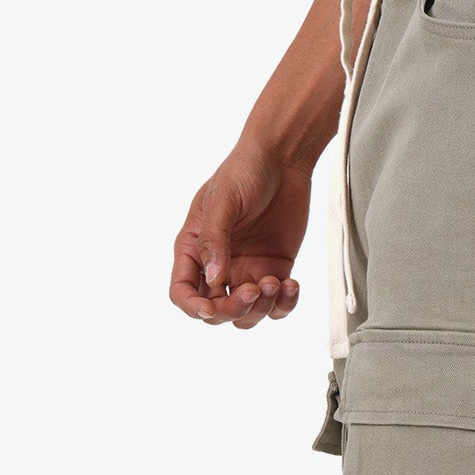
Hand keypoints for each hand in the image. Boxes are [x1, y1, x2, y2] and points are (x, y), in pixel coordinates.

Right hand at [170, 141, 310, 327]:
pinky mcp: (274, 270)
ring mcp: (246, 271)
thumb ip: (214, 239)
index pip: (182, 291)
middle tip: (253, 289)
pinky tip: (292, 284)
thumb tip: (214, 279)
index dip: (193, 307)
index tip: (210, 308)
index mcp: (193, 248)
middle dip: (233, 309)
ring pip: (246, 314)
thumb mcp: (223, 200)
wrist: (283, 159)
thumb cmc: (245, 170)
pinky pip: (276, 305)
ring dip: (260, 309)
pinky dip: (285, 304)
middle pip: (216, 310)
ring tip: (277, 282)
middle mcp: (218, 265)